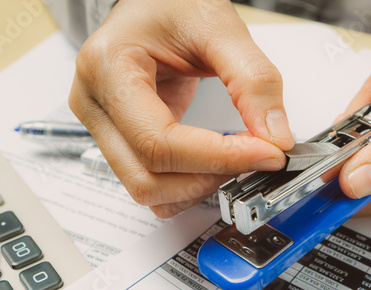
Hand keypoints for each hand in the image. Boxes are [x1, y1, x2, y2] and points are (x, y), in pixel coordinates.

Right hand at [68, 0, 293, 216]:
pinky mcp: (121, 139)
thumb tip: (275, 137)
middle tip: (255, 157)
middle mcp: (95, 104)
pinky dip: (185, 185)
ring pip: (146, 190)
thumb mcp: (218, 26)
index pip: (158, 141)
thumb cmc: (170, 2)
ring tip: (234, 160)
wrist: (152, 3)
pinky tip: (213, 164)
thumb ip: (253, 80)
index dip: (217, 157)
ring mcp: (103, 126)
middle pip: (147, 177)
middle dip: (208, 178)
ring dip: (197, 187)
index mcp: (108, 68)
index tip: (266, 154)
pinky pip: (150, 183)